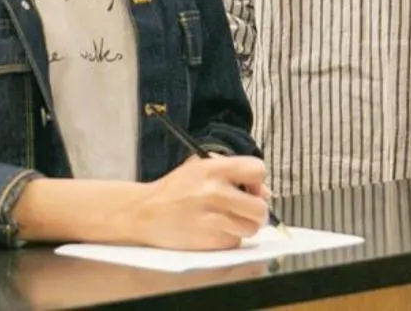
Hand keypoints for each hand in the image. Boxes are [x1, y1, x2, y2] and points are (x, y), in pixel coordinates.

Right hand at [124, 155, 269, 250]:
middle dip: (257, 211)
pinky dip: (228, 238)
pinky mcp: (209, 241)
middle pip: (260, 207)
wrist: (145, 212)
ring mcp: (212, 218)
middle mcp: (215, 192)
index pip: (257, 170)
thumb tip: (264, 193)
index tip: (250, 187)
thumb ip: (233, 174)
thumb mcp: (200, 168)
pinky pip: (235, 242)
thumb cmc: (174, 190)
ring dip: (244, 226)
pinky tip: (213, 230)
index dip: (257, 181)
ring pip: (252, 228)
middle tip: (244, 209)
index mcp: (213, 169)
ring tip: (226, 220)